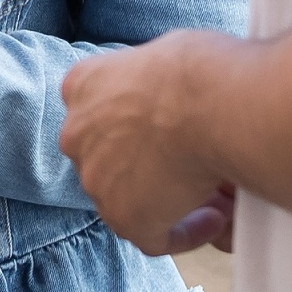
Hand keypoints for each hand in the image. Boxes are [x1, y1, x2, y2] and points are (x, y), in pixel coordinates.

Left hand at [60, 35, 234, 254]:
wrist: (209, 102)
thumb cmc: (200, 69)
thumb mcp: (164, 54)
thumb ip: (154, 80)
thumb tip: (178, 95)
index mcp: (81, 85)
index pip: (102, 113)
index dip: (139, 129)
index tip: (172, 134)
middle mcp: (76, 133)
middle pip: (111, 158)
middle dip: (150, 166)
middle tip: (193, 169)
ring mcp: (95, 178)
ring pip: (130, 197)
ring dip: (168, 199)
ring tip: (215, 197)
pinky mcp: (123, 216)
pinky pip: (153, 237)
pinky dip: (185, 232)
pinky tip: (214, 220)